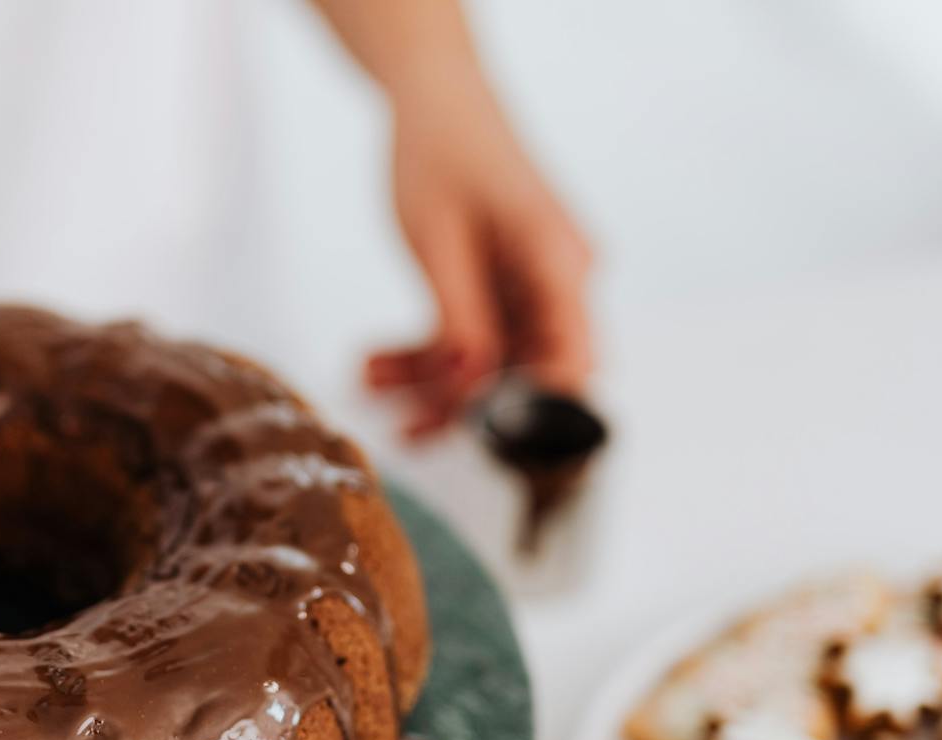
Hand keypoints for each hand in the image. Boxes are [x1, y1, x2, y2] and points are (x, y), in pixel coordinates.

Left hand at [368, 107, 594, 439]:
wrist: (433, 100)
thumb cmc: (443, 152)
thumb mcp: (440, 244)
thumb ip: (461, 321)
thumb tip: (471, 392)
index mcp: (560, 264)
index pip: (571, 360)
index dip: (535, 411)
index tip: (483, 438)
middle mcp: (558, 279)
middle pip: (528, 370)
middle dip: (464, 403)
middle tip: (406, 426)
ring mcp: (531, 285)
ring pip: (491, 360)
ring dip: (431, 380)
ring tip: (370, 381)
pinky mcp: (501, 287)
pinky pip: (469, 337)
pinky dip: (426, 353)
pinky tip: (376, 362)